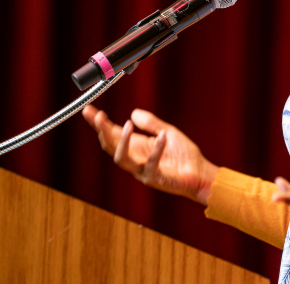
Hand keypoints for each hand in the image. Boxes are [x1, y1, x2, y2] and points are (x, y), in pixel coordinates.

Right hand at [82, 105, 219, 204]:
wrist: (201, 174)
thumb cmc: (184, 156)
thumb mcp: (167, 132)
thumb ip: (151, 123)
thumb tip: (133, 113)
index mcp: (136, 147)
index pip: (112, 135)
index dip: (100, 123)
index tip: (88, 110)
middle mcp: (135, 159)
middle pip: (110, 146)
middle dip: (102, 131)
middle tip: (98, 116)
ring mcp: (142, 170)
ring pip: (122, 159)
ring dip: (122, 142)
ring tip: (126, 125)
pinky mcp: (155, 178)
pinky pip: (150, 164)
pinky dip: (156, 150)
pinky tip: (161, 136)